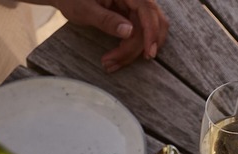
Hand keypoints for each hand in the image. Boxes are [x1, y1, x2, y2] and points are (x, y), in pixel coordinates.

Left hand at [37, 0, 169, 71]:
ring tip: (113, 62)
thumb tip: (129, 32)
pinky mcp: (132, 17)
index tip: (147, 52)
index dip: (151, 32)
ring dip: (135, 51)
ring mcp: (134, 7)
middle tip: (119, 62)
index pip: (147, 9)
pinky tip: (119, 57)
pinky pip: (141, 34)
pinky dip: (132, 48)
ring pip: (148, 31)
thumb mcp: (85, 9)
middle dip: (140, 46)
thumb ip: (106, 20)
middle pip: (153, 23)